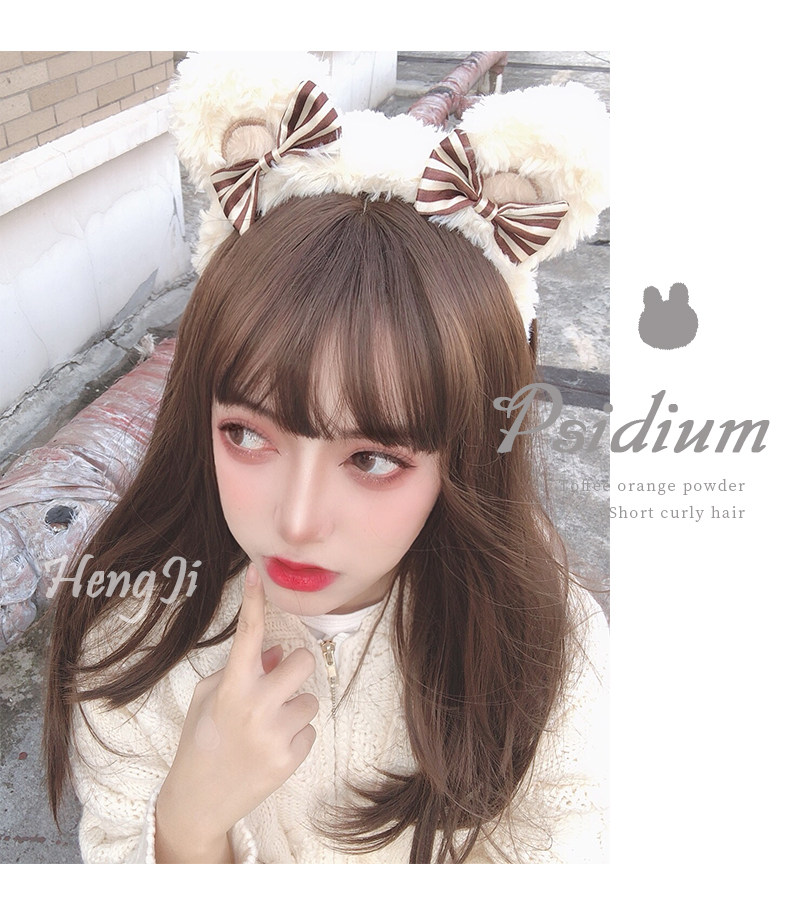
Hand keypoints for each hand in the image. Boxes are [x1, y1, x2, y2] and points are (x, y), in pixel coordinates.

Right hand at [155, 564, 317, 861]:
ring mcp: (276, 735)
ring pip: (310, 699)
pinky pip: (310, 729)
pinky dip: (295, 734)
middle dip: (294, 668)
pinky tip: (271, 747)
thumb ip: (241, 670)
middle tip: (276, 683)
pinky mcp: (291, 759)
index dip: (253, 601)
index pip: (248, 634)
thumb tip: (276, 651)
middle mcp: (256, 707)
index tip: (257, 573)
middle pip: (303, 661)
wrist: (199, 800)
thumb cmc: (200, 740)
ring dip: (294, 707)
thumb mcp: (209, 698)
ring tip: (268, 726)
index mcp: (230, 687)